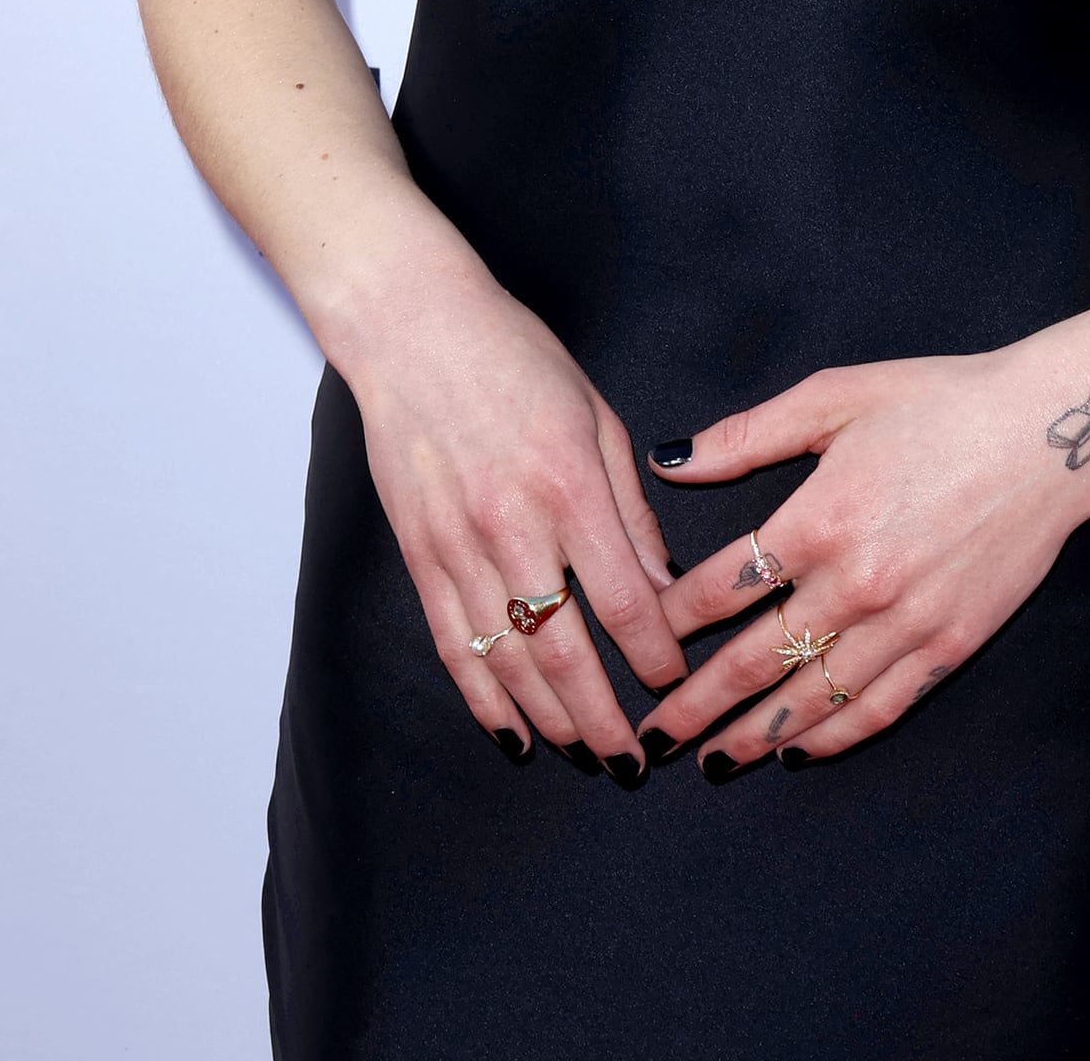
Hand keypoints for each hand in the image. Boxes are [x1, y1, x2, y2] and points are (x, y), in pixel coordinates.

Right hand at [335, 224, 688, 778]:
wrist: (413, 329)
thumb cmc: (515, 358)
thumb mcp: (597, 415)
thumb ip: (629, 506)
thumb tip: (665, 582)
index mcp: (568, 484)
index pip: (624, 597)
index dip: (654, 655)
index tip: (676, 684)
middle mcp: (511, 524)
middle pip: (564, 650)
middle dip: (604, 716)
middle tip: (634, 759)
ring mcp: (457, 544)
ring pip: (508, 660)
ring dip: (549, 719)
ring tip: (584, 753)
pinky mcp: (418, 553)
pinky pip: (453, 643)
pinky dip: (481, 697)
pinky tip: (510, 730)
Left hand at [639, 343, 1089, 771]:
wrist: (1050, 432)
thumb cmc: (940, 402)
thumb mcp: (835, 396)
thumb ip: (747, 434)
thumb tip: (670, 461)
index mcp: (818, 518)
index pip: (721, 590)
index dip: (671, 623)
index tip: (640, 643)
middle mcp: (856, 583)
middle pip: (754, 662)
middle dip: (694, 706)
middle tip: (653, 737)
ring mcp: (905, 623)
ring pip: (811, 700)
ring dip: (753, 735)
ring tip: (712, 761)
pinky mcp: (949, 646)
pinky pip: (876, 709)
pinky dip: (830, 738)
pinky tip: (796, 750)